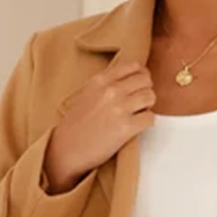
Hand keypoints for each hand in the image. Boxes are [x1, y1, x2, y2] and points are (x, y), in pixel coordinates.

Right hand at [43, 59, 156, 192]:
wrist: (67, 149)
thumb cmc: (76, 125)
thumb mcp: (87, 94)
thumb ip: (106, 85)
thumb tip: (129, 81)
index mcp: (101, 80)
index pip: (133, 66)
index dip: (141, 76)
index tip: (138, 86)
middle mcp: (111, 90)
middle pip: (145, 80)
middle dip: (146, 90)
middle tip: (140, 103)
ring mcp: (119, 108)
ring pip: (150, 96)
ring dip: (148, 106)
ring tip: (138, 115)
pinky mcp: (126, 128)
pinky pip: (150, 118)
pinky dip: (147, 122)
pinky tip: (137, 127)